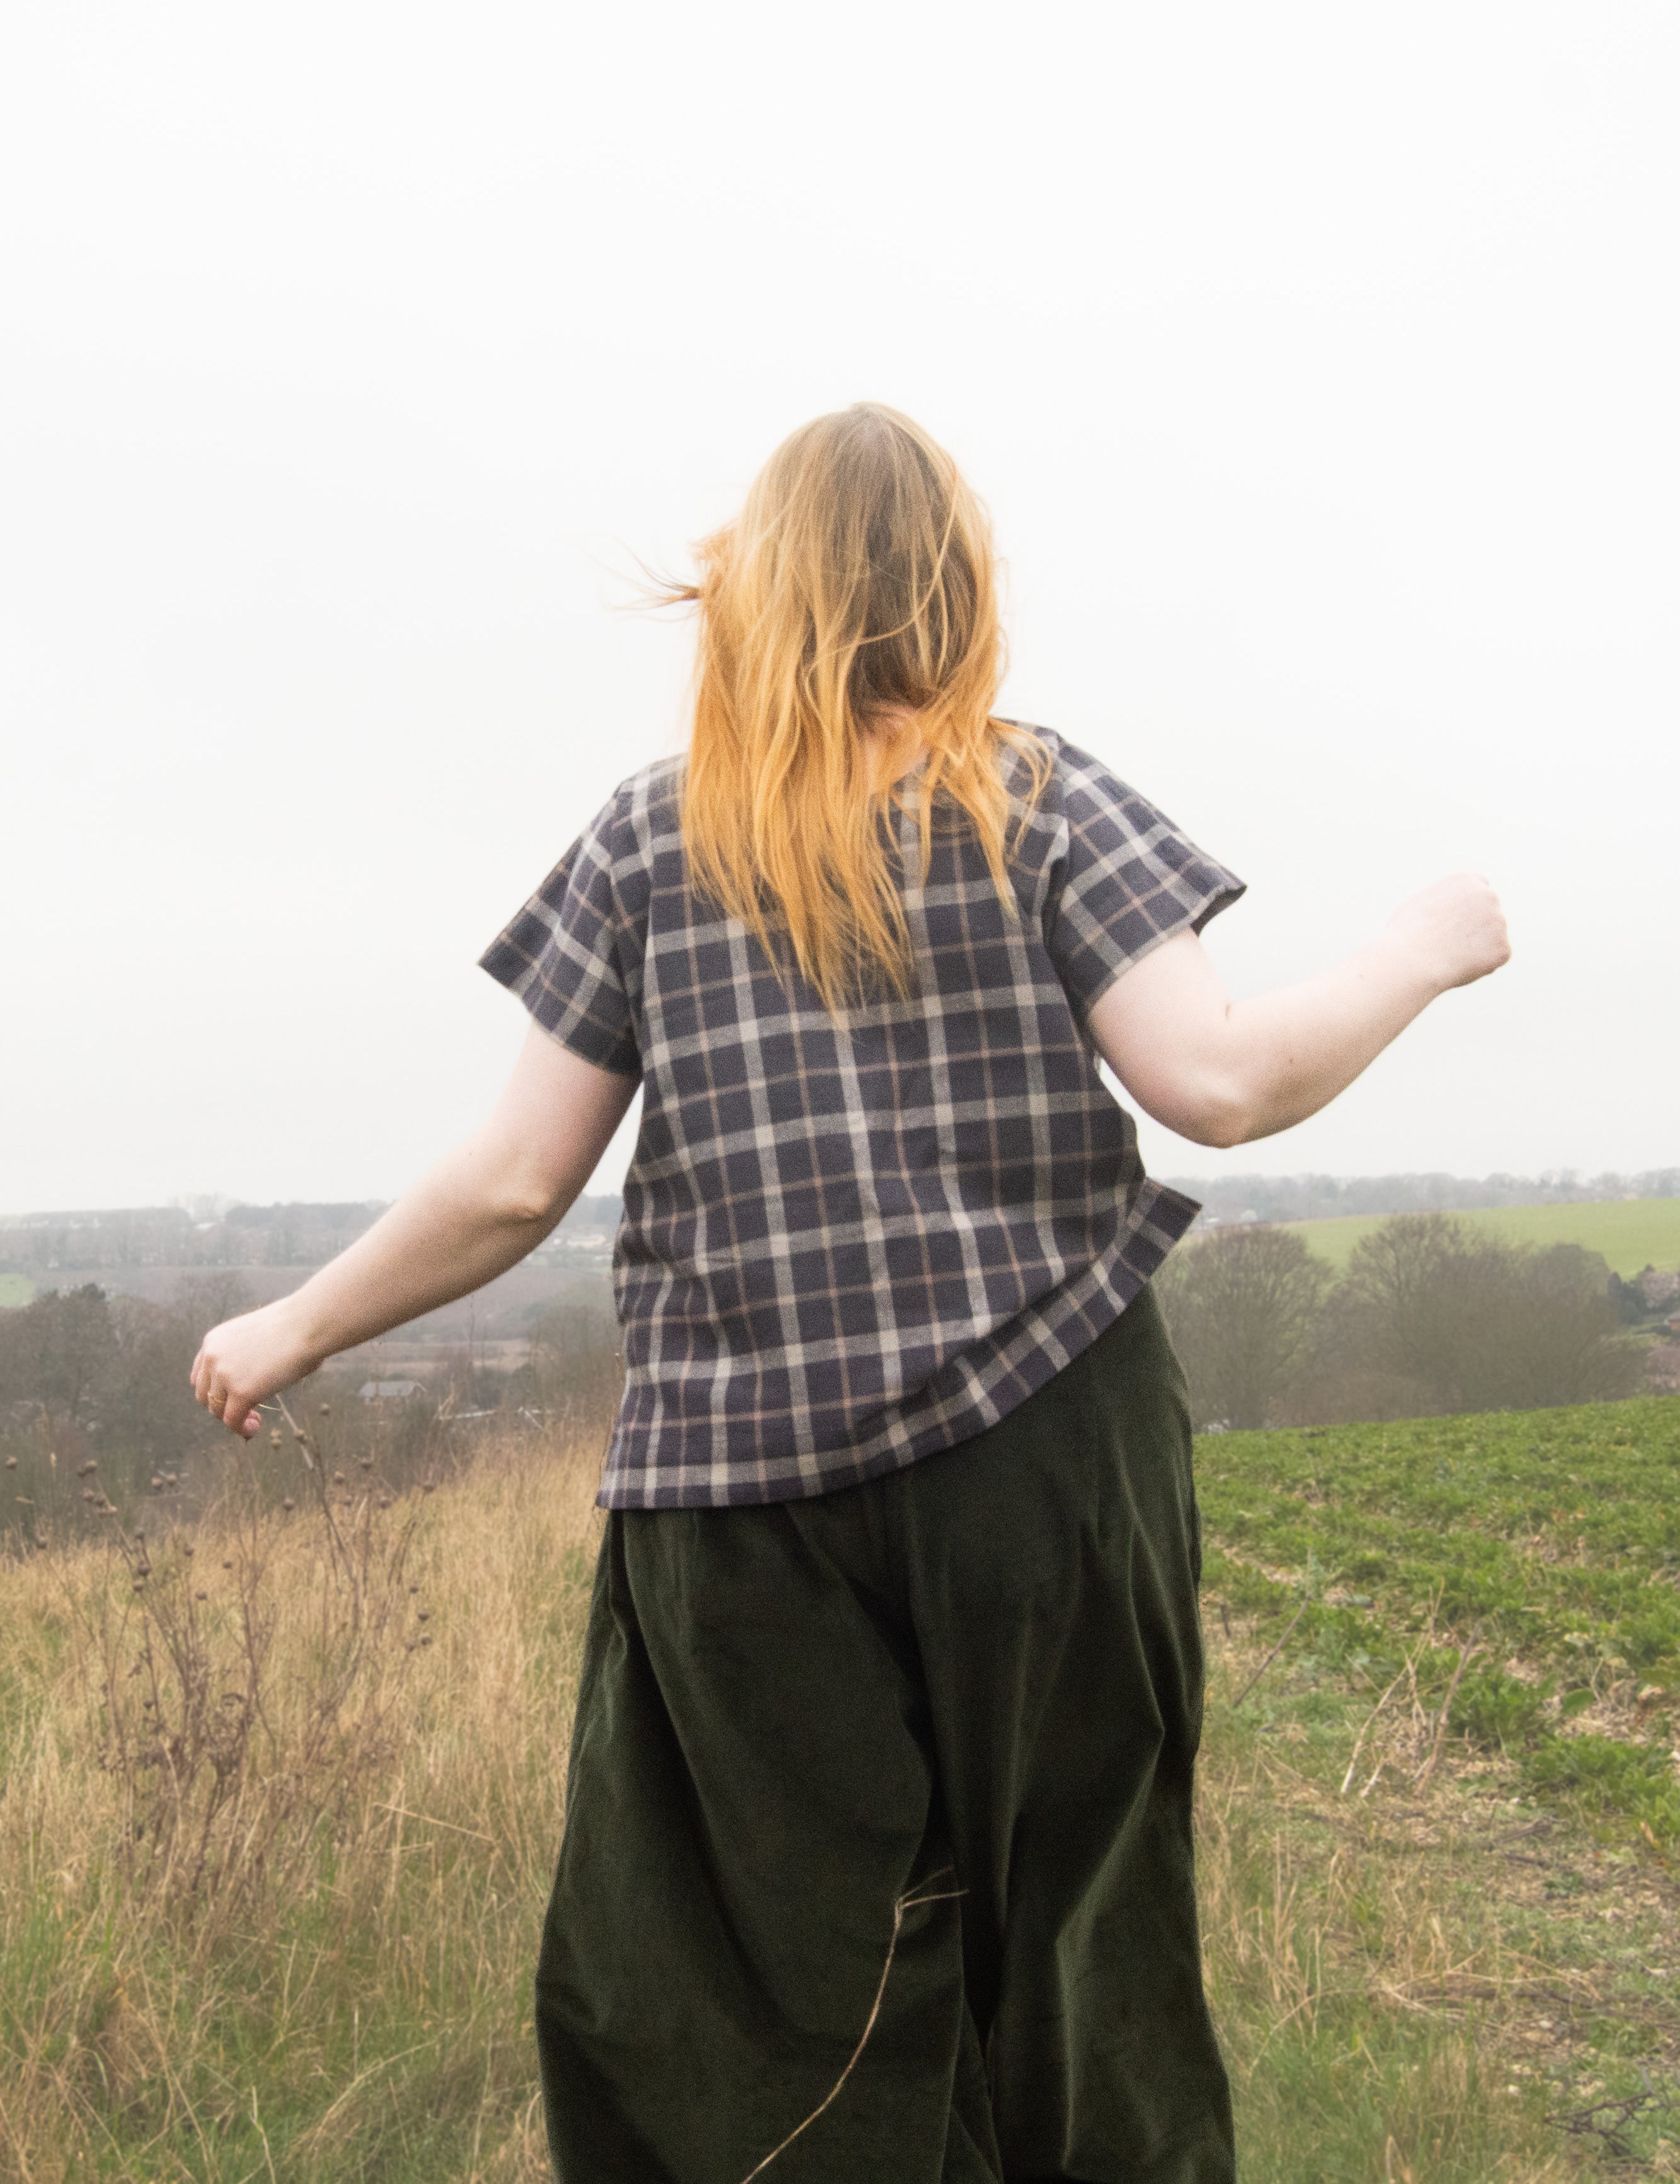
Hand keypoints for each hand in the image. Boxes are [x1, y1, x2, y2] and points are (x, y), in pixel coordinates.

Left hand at [190, 1300, 319, 1438]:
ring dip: (234, 1418)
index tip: (229, 1398)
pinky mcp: (241, 1392)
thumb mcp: (257, 1337)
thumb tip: (260, 1379)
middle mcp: (212, 1357)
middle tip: (245, 1411)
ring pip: (217, 1410)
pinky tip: (255, 1428)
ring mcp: (224, 1375)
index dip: (214, 1391)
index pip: (200, 1375)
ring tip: (254, 1421)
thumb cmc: (295, 1327)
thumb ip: (246, 1357)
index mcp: (214, 1340)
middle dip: (223, 1406)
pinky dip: (242, 1428)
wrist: (306, 1324)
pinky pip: (233, 1420)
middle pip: (205, 1395)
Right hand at [1384, 874, 1510, 993]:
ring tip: (1446, 958)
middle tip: (1453, 946)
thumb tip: (1447, 913)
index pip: (1480, 888)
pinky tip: (1457, 968)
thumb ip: (1443, 904)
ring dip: (1476, 949)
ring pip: (1491, 940)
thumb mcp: (1420, 905)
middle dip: (1478, 928)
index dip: (1472, 906)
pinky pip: (1494, 960)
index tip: (1464, 920)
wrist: (1411, 960)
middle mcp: (1488, 896)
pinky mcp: (1503, 948)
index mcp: (1466, 881)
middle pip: (1489, 914)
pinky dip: (1480, 967)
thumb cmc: (1406, 935)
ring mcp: (1499, 922)